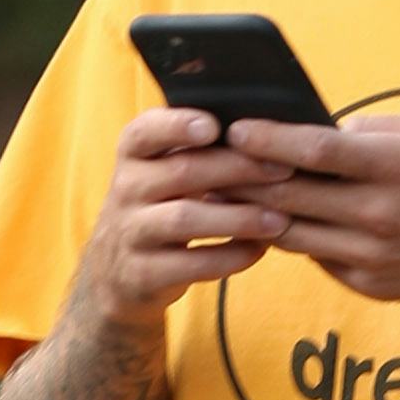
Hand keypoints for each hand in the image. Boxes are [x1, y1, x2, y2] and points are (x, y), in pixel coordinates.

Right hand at [72, 103, 297, 327]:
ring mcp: (131, 233)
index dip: (177, 125)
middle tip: (283, 169)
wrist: (116, 272)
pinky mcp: (142, 274)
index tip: (215, 126)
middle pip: (181, 172)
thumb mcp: (161, 172)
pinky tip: (258, 250)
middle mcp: (126, 190)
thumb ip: (197, 150)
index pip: (144, 131)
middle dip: (236, 169)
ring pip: (185, 219)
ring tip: (279, 219)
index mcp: (133, 156)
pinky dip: (228, 257)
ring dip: (238, 218)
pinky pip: (189, 264)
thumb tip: (265, 132)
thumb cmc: (158, 207)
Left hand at [225, 109, 399, 315]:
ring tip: (224, 192)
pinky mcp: (370, 285)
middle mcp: (382, 214)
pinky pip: (315, 257)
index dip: (269, 139)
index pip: (317, 151)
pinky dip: (291, 237)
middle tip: (210, 160)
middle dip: (245, 176)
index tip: (235, 128)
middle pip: (292, 194)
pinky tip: (268, 221)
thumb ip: (375, 130)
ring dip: (254, 212)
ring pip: (292, 232)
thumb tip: (319, 130)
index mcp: (398, 167)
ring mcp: (374, 255)